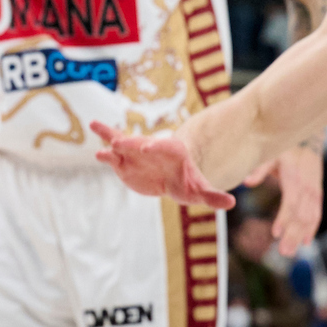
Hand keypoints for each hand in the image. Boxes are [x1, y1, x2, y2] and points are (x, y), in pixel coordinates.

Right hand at [90, 122, 236, 208]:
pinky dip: (105, 155)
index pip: (163, 146)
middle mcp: (150, 148)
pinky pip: (113, 157)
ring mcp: (135, 154)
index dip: (155, 145)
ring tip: (95, 125)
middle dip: (129, 142)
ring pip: (121, 141)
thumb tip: (231, 202)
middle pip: (139, 142)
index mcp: (170, 151)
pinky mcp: (124, 163)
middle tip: (117, 140)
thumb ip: (213, 196)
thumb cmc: (187, 182)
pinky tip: (97, 154)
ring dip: (110, 136)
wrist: (172, 179)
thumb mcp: (200, 191)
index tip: (147, 146)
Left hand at [241, 143, 322, 255]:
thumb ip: (259, 169)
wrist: (309, 141)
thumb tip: (246, 182)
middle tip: (284, 253)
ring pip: (310, 218)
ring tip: (290, 252)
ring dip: (301, 236)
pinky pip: (317, 214)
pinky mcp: (318, 195)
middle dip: (293, 235)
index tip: (275, 233)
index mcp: (294, 177)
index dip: (284, 219)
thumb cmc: (285, 149)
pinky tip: (306, 242)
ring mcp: (314, 192)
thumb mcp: (271, 155)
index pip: (291, 202)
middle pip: (301, 216)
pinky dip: (312, 229)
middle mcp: (307, 187)